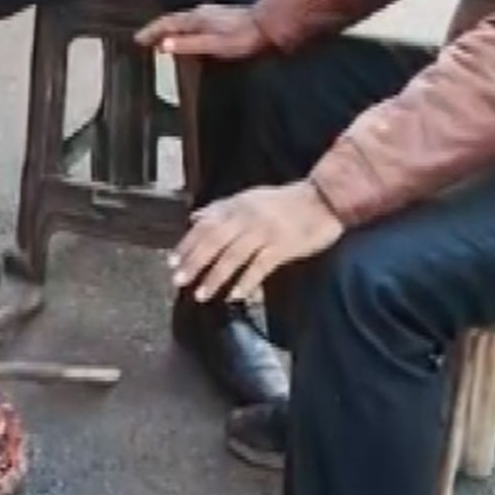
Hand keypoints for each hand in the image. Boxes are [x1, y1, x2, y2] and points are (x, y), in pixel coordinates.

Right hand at [135, 4, 269, 60]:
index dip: (152, 31)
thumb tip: (164, 44)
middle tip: (147, 41)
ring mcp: (213, 15)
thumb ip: (189, 45)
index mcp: (197, 19)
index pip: (167, 23)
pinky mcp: (222, 20)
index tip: (138, 39)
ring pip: (185, 23)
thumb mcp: (214, 45)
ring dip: (173, 32)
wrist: (270, 25)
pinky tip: (192, 40)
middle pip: (174, 21)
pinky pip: (196, 25)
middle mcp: (202, 13)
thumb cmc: (243, 38)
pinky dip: (186, 32)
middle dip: (159, 31)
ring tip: (165, 41)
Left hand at [169, 180, 343, 303]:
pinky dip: (246, 281)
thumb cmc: (283, 201)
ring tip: (201, 294)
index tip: (171, 262)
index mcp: (236, 206)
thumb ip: (221, 209)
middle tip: (178, 281)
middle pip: (214, 241)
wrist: (322, 199)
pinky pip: (260, 266)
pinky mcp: (283, 247)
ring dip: (216, 277)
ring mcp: (265, 232)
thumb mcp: (248, 198)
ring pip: (234, 256)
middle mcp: (247, 218)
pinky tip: (235, 295)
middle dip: (194, 262)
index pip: (205, 226)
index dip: (187, 244)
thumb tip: (195, 219)